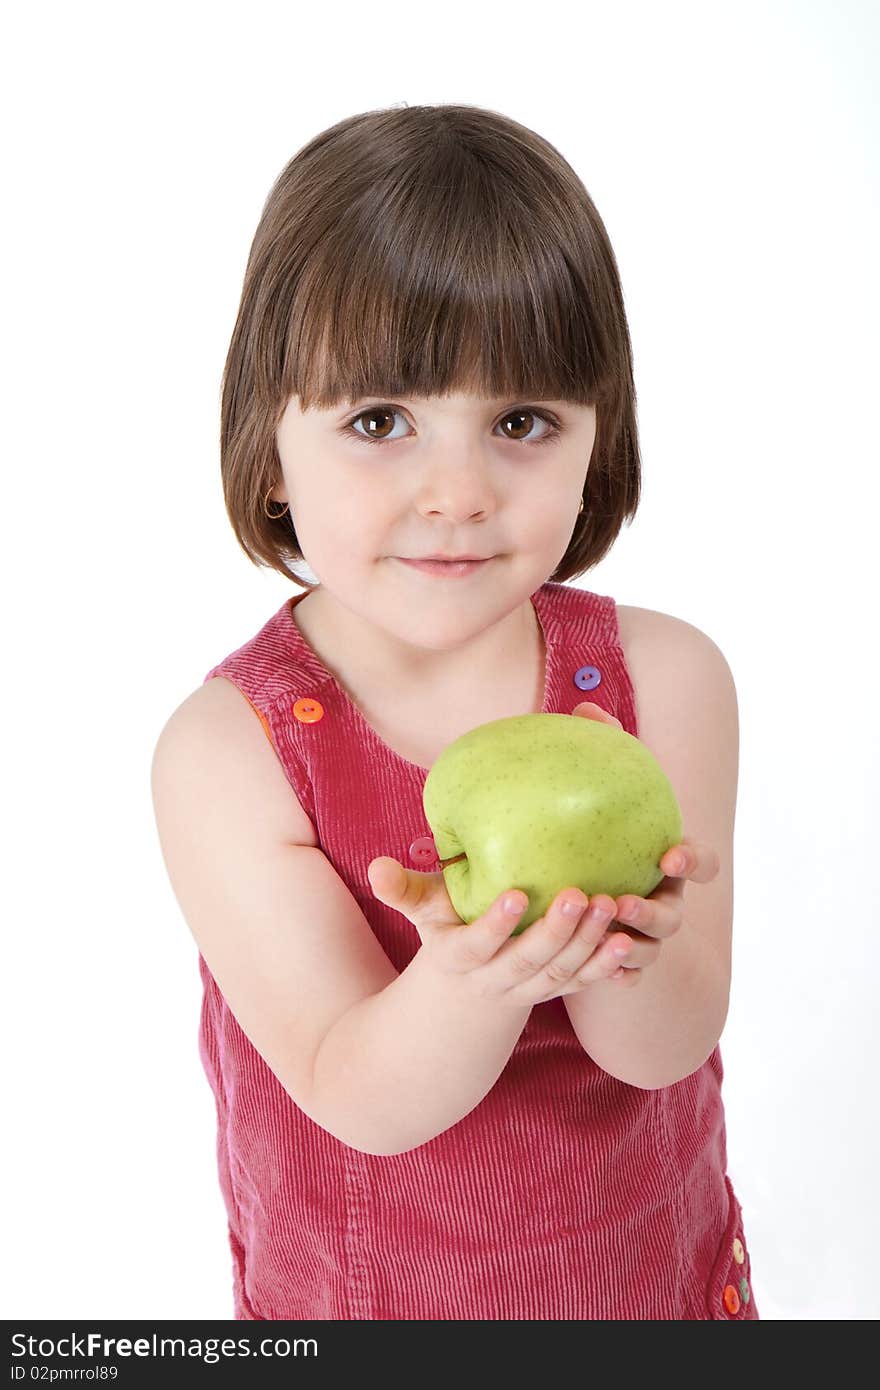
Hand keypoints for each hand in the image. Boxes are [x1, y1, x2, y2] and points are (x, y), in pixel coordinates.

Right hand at [367, 855, 631, 1006]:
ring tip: (610, 908)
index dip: (496, 926)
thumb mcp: (424, 913)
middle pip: (526, 961)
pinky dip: (605, 966)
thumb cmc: (447, 931)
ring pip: (559, 974)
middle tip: (578, 895)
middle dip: (554, 931)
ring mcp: (528, 989)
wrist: (468, 993)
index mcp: (459, 958)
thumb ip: (403, 889)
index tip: (517, 893)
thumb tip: (376, 867)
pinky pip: (582, 982)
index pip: (476, 946)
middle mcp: (494, 980)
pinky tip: (626, 941)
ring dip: (587, 945)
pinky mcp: (556, 989)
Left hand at [572, 701, 720, 985]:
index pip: (700, 862)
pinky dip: (619, 975)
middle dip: (652, 910)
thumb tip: (582, 708)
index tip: (670, 851)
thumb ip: (599, 753)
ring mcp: (646, 935)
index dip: (694, 859)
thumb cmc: (599, 831)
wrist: (584, 887)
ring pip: (650, 947)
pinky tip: (602, 974)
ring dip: (632, 943)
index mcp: (668, 861)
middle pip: (673, 914)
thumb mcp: (599, 797)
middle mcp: (666, 900)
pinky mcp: (621, 959)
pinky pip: (625, 974)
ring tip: (603, 936)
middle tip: (620, 900)